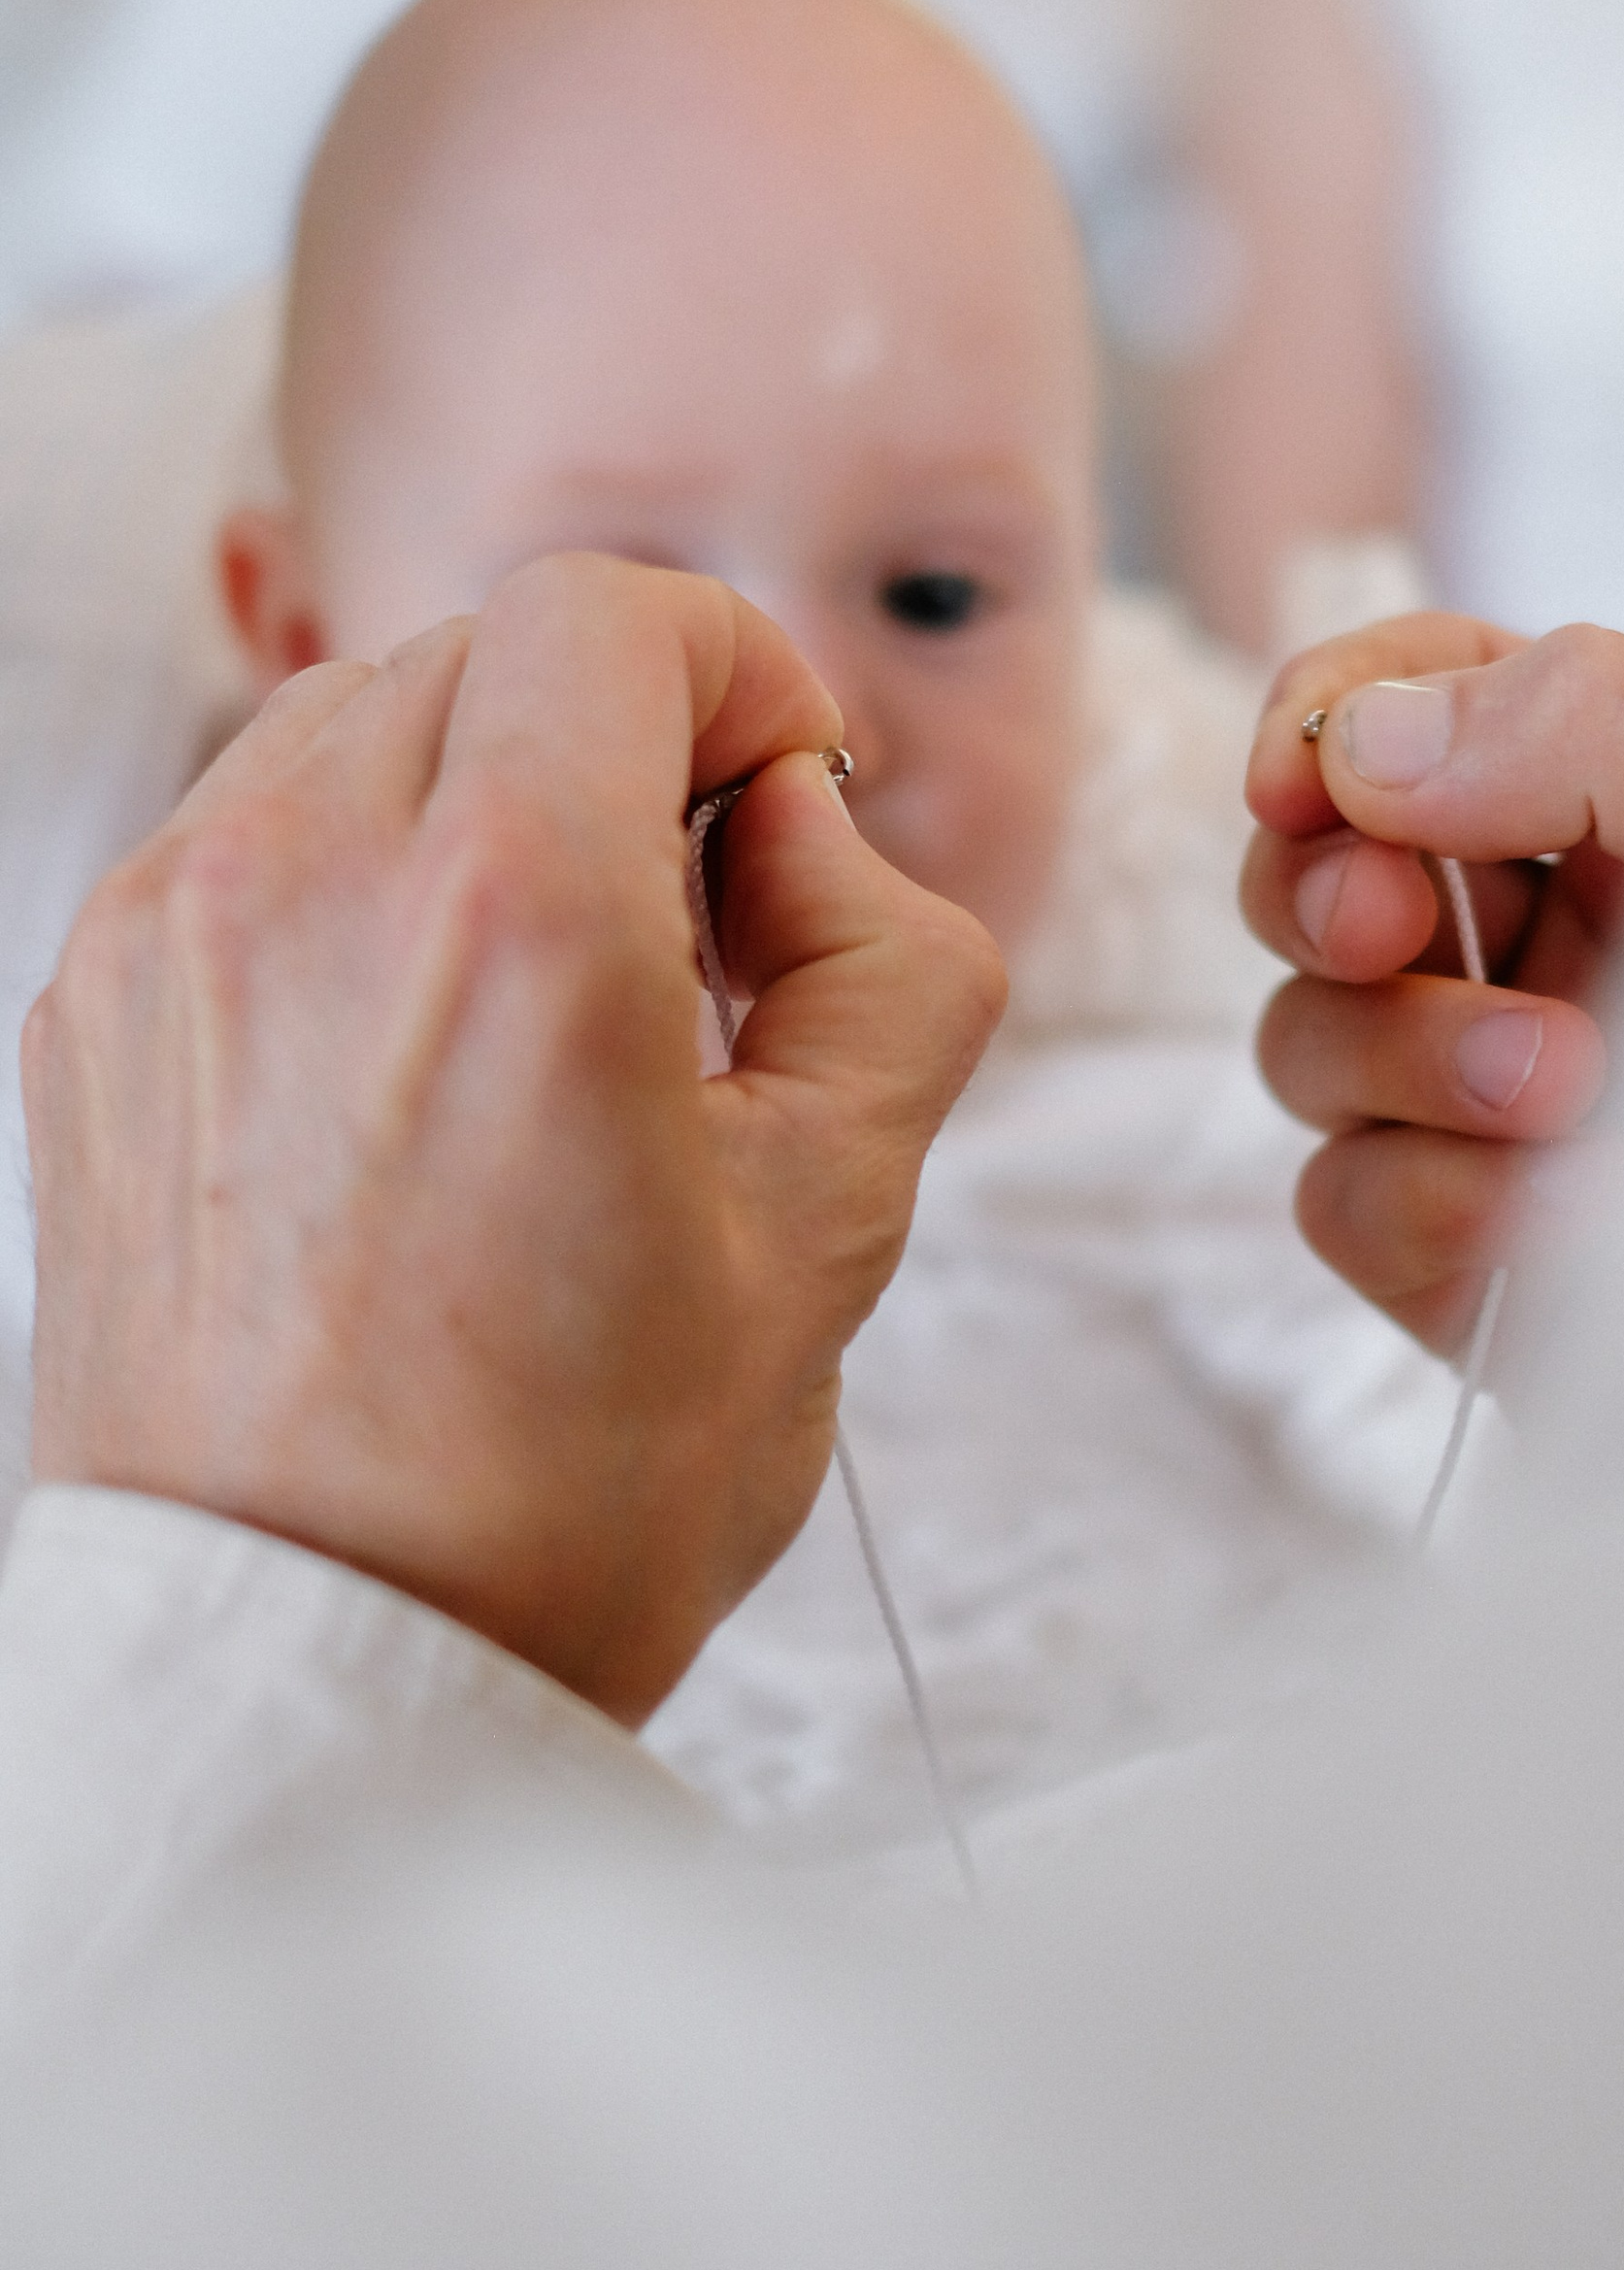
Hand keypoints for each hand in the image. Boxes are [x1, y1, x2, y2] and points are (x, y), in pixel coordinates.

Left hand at [22, 555, 1005, 1725]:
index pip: (612, 609)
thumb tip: (800, 831)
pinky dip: (355, 882)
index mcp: (507, 909)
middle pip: (488, 648)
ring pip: (353, 722)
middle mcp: (301, 879)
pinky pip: (246, 841)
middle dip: (622, 739)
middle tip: (692, 932)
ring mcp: (165, 938)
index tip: (779, 800)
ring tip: (547, 1004)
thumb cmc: (568, 1486)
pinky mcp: (89, 1010)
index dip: (738, 673)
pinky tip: (418, 1064)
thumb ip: (888, 959)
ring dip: (481, 794)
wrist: (313, 1661)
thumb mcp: (839, 1222)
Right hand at [1243, 616, 1623, 1358]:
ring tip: (1574, 1088)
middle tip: (1385, 926)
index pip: (1401, 704)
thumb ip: (1591, 723)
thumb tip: (1366, 743)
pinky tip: (1586, 1214)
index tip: (1301, 781)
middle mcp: (1531, 941)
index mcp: (1605, 800)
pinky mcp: (1468, 1256)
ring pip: (1307, 1044)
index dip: (1320, 722)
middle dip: (1316, 892)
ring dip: (1411, 1056)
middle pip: (1308, 880)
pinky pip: (1348, 1206)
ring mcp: (1483, 1105)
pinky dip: (1442, 1201)